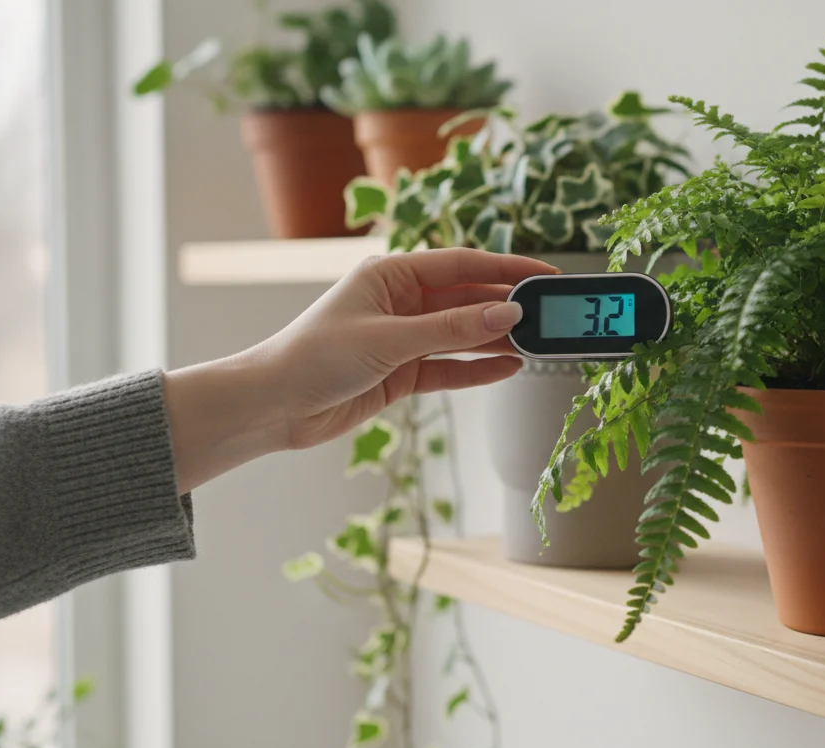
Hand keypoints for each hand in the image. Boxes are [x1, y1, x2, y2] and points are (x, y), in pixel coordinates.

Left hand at [162, 248, 558, 492]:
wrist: (273, 406)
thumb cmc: (314, 357)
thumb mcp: (389, 340)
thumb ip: (451, 329)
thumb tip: (505, 313)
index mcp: (392, 274)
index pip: (463, 264)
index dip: (507, 269)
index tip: (546, 276)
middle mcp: (401, 301)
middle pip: (468, 300)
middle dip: (508, 308)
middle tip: (551, 317)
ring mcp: (403, 338)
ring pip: (463, 334)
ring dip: (498, 340)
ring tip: (540, 344)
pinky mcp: (401, 372)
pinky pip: (450, 366)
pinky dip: (478, 368)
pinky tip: (509, 368)